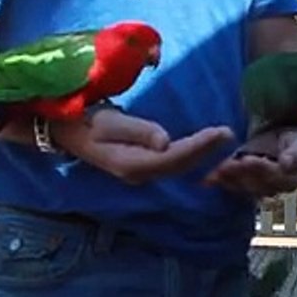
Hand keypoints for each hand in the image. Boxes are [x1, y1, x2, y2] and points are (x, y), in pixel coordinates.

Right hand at [49, 108, 233, 184]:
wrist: (67, 132)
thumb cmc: (87, 123)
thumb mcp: (110, 123)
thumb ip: (138, 131)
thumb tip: (165, 141)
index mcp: (133, 164)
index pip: (174, 157)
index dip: (199, 146)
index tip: (221, 132)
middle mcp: (140, 173)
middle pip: (180, 164)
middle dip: (206, 150)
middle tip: (229, 133)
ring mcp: (141, 171)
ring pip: (178, 165)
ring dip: (201, 152)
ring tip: (223, 137)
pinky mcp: (143, 164)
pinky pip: (172, 161)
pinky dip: (191, 153)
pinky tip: (203, 145)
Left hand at [203, 128, 296, 197]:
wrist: (282, 140)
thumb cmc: (293, 140)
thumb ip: (295, 153)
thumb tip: (287, 164)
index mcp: (291, 179)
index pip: (274, 175)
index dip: (260, 168)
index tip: (247, 159)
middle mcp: (275, 188)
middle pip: (256, 183)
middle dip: (240, 174)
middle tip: (227, 165)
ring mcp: (258, 189)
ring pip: (243, 187)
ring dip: (229, 179)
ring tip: (217, 171)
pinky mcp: (245, 186)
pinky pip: (233, 187)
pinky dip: (221, 182)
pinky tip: (210, 178)